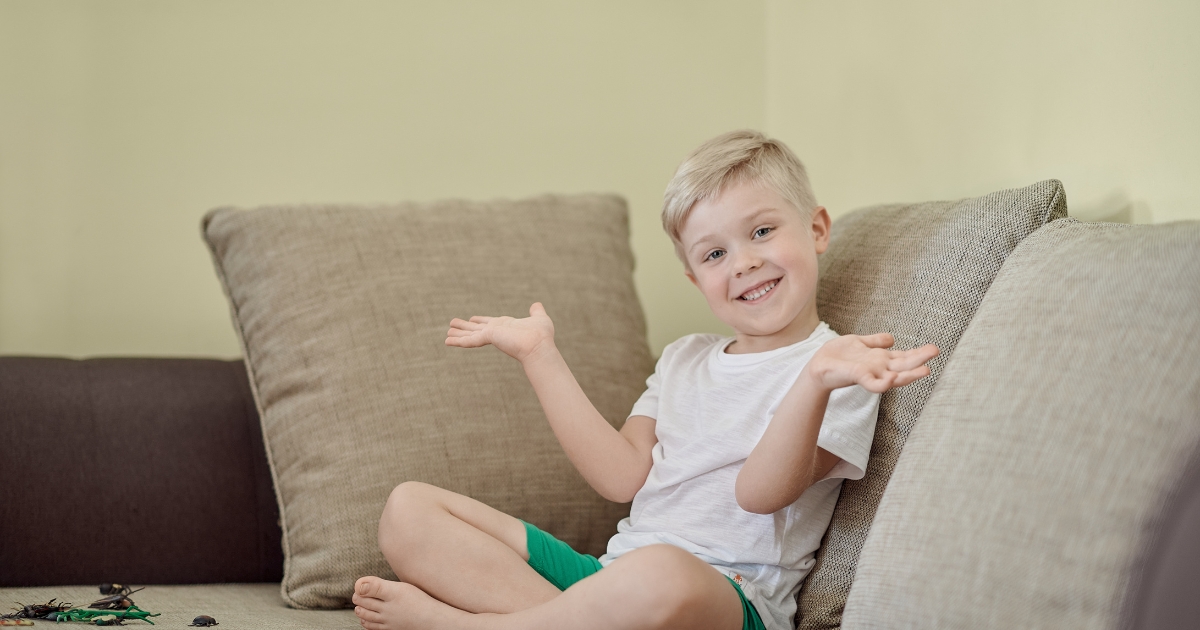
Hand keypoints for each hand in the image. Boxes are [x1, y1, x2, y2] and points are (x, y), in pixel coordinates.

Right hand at [445, 302, 555, 363]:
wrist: (539, 346)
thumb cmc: (542, 336)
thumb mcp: (539, 318)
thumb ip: (536, 312)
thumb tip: (536, 305)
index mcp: (506, 326)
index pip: (489, 323)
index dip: (480, 320)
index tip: (472, 318)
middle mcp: (497, 332)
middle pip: (476, 329)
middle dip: (465, 327)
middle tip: (452, 325)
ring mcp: (491, 336)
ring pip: (470, 335)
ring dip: (458, 334)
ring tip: (446, 334)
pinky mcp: (488, 338)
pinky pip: (469, 340)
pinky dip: (457, 341)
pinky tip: (447, 341)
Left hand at [805, 333, 938, 393]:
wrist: (818, 367)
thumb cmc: (839, 356)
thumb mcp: (859, 343)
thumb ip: (875, 341)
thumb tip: (892, 338)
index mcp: (880, 359)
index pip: (903, 357)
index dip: (918, 354)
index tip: (934, 349)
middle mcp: (879, 368)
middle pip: (903, 365)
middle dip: (920, 360)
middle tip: (936, 352)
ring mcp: (870, 374)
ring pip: (894, 376)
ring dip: (908, 375)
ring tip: (924, 370)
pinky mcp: (858, 377)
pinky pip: (873, 384)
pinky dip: (883, 383)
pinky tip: (892, 379)